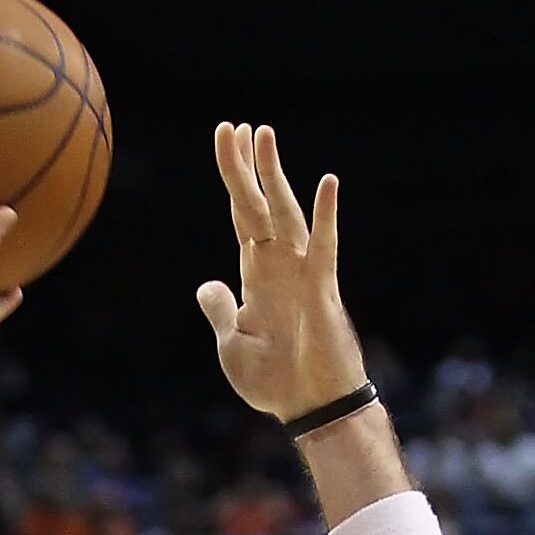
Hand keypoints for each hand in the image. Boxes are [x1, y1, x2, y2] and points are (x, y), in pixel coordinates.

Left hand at [197, 122, 366, 421]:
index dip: (234, 180)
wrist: (308, 408)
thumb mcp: (232, 344)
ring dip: (274, 175)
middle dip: (247, 166)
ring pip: (285, 213)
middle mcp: (280, 266)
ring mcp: (302, 274)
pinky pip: (324, 246)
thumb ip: (221, 310)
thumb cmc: (274, 381)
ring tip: (263, 136)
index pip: (242, 216)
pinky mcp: (322, 290)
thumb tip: (208, 284)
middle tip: (237, 126)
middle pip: (258, 205)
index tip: (226, 140)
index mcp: (257, 276)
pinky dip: (326, 216)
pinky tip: (327, 184)